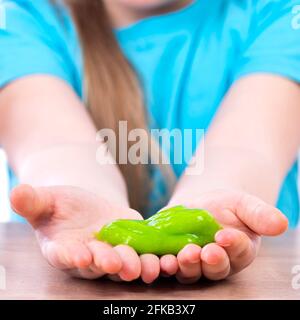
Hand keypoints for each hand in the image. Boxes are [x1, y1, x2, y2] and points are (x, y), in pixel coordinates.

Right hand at [10, 184, 159, 282]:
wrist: (84, 206)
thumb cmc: (60, 205)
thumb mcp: (46, 200)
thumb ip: (32, 201)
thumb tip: (15, 192)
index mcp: (63, 249)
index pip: (64, 256)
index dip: (71, 257)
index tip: (79, 256)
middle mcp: (88, 258)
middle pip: (97, 266)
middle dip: (107, 264)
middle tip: (116, 263)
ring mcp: (112, 253)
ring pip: (123, 265)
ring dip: (135, 266)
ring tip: (146, 266)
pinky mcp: (131, 244)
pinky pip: (142, 253)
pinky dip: (152, 256)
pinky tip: (164, 257)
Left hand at [158, 190, 287, 282]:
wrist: (200, 203)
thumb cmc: (226, 206)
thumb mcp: (244, 204)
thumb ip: (260, 214)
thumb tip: (281, 223)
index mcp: (238, 252)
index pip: (238, 252)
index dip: (233, 245)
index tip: (225, 235)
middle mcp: (215, 262)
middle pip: (214, 268)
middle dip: (209, 261)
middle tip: (204, 251)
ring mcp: (193, 262)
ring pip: (190, 271)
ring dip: (186, 266)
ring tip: (181, 256)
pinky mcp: (172, 256)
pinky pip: (168, 265)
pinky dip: (164, 264)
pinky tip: (161, 258)